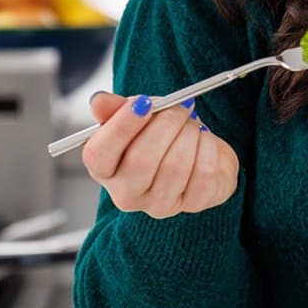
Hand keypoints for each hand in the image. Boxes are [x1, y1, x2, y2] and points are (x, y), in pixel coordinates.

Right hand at [82, 90, 239, 218]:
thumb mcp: (135, 115)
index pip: (99, 154)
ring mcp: (159, 205)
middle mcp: (126, 194)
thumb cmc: (159, 134)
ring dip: (190, 134)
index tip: (143, 102)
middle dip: (166, 125)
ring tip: (191, 125)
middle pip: (141, 160)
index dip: (122, 126)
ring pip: (176, 166)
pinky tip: (204, 142)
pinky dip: (209, 148)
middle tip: (179, 108)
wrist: (196, 149)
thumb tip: (99, 102)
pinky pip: (204, 174)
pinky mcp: (193, 204)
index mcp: (103, 169)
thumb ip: (115, 108)